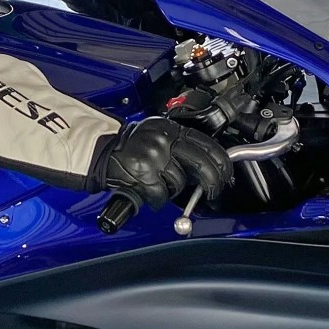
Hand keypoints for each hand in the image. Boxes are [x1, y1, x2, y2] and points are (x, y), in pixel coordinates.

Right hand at [90, 117, 231, 210]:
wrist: (102, 149)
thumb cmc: (132, 147)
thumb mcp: (159, 136)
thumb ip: (182, 146)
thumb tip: (210, 167)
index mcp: (171, 129)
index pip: (208, 145)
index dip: (222, 163)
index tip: (226, 174)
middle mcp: (164, 140)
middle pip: (202, 165)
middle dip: (212, 182)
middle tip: (213, 191)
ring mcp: (153, 157)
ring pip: (180, 183)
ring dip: (173, 190)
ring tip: (160, 184)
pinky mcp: (142, 174)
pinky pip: (161, 194)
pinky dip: (157, 199)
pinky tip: (150, 192)